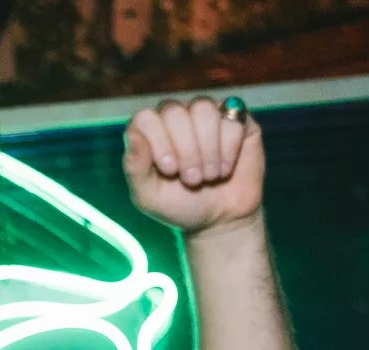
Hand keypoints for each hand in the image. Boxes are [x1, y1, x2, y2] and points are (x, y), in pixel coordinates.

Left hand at [123, 96, 264, 235]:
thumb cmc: (180, 206)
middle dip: (185, 150)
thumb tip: (132, 135)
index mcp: (149, 132)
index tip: (169, 170)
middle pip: (174, 111)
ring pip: (203, 109)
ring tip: (209, 175)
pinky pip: (232, 117)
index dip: (158, 142)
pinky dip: (229, 148)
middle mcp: (176, 116)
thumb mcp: (149, 197)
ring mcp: (206, 114)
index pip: (145, 118)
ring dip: (207, 148)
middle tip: (192, 179)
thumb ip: (135, 168)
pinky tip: (225, 168)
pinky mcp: (236, 119)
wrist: (221, 220)